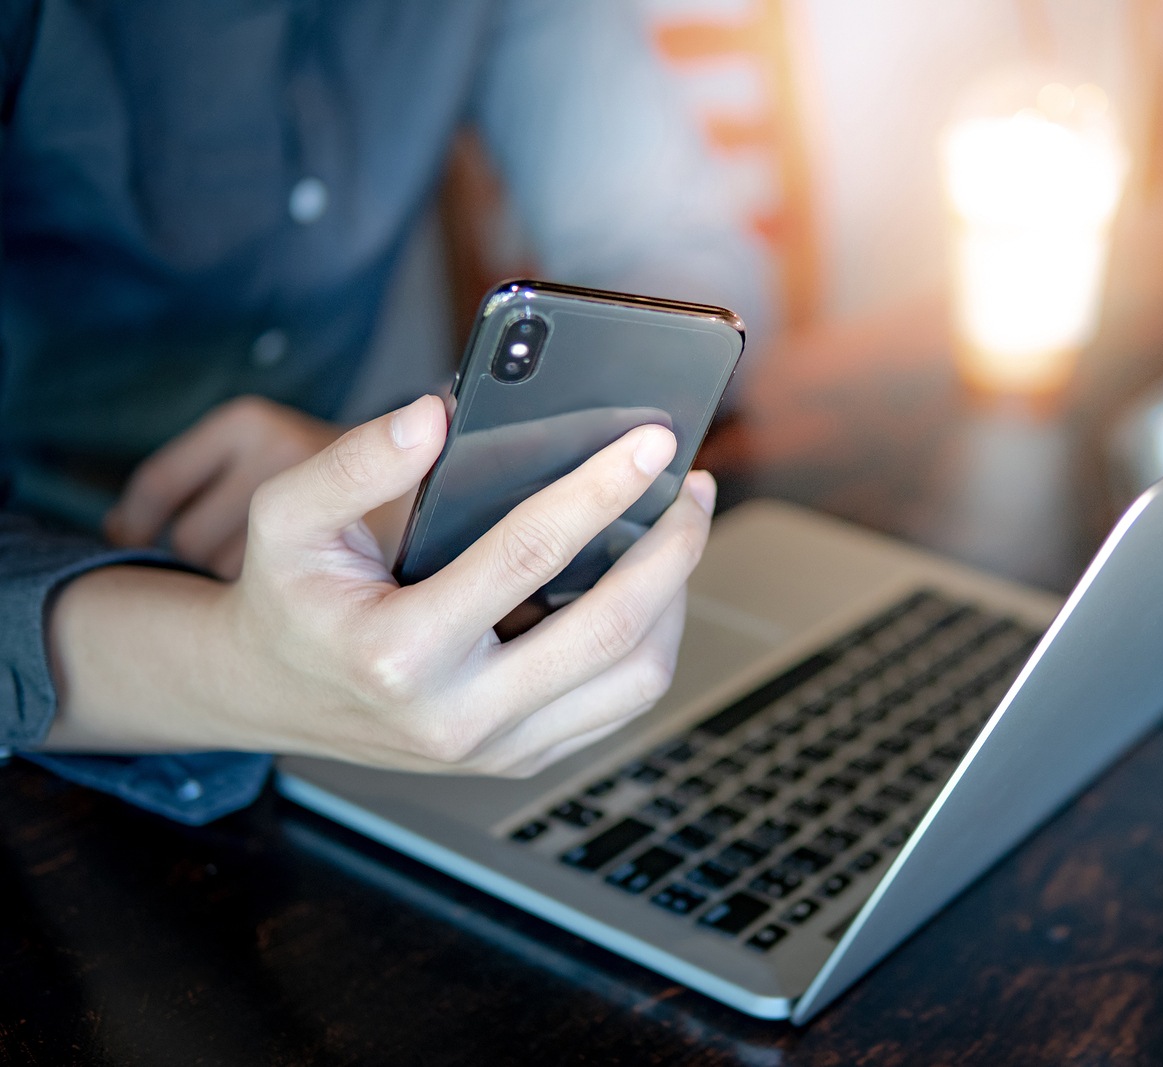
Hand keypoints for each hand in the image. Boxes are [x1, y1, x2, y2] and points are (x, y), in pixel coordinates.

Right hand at [47, 394, 716, 778]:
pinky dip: (650, 638)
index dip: (600, 488)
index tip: (654, 440)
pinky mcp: (524, 758)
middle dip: (670, 547)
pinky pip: (620, 703)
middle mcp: (459, 717)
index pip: (529, 556)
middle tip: (693, 487)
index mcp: (400, 655)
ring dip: (674, 597)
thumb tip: (436, 414)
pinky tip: (647, 581)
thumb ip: (353, 463)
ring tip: (676, 530)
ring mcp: (499, 748)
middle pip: (610, 628)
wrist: (270, 693)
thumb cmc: (288, 596)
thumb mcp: (283, 516)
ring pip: (636, 678)